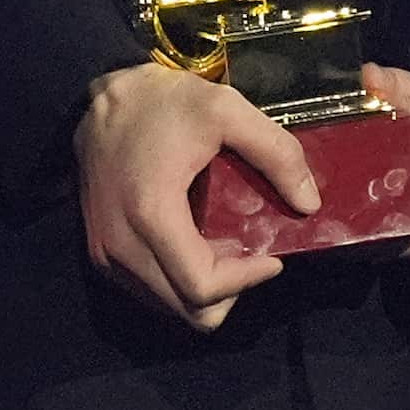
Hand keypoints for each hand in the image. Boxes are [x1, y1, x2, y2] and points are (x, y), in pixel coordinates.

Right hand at [76, 64, 318, 330]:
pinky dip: (179, 281)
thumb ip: (277, 154)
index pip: (202, 286)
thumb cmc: (163, 101)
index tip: (272, 257)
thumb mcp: (228, 110)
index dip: (246, 280)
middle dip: (230, 290)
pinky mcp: (100, 253)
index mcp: (151, 214)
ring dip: (205, 289)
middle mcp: (119, 245)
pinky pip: (150, 291)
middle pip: (188, 311)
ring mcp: (105, 254)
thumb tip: (309, 205)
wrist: (100, 98)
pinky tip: (196, 244)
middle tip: (250, 253)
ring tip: (224, 247)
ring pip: (169, 307)